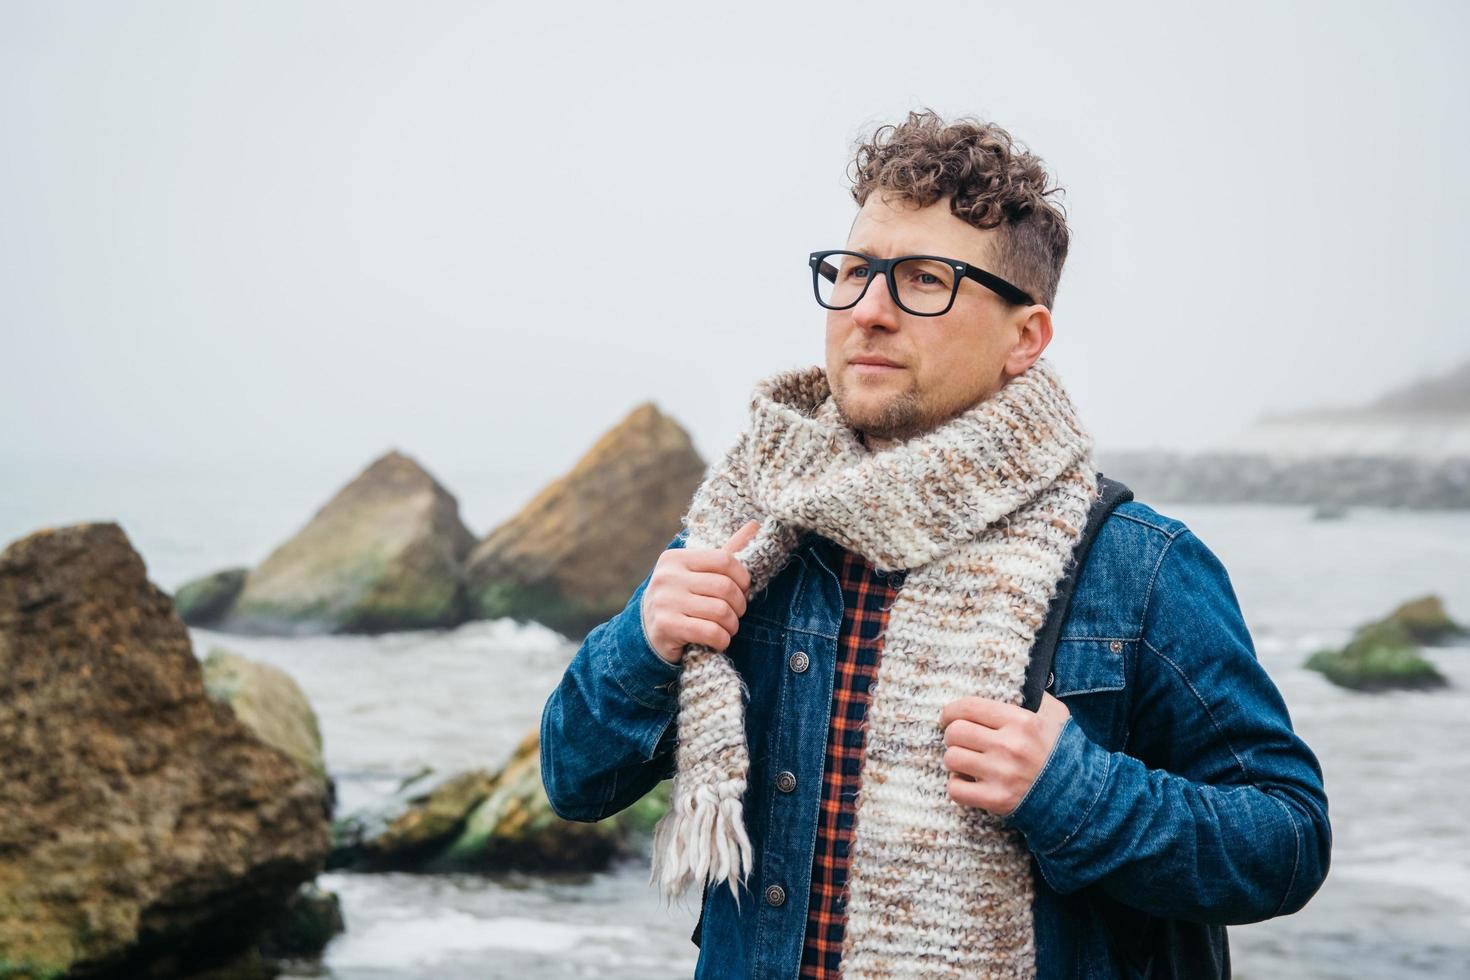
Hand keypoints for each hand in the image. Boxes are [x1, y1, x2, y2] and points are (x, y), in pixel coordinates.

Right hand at [641, 520, 759, 665]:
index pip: (724, 560)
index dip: (742, 578)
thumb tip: (755, 524)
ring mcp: (665, 602)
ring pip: (721, 612)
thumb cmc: (682, 597)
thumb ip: (726, 550)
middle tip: (736, 613)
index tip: (742, 590)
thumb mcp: (698, 572)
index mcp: (675, 558)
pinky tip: (718, 640)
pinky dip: (722, 640)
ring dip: (732, 625)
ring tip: (728, 628)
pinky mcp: (666, 627)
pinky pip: (711, 632)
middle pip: (725, 588)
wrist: (646, 633)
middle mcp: (668, 577)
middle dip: (739, 605)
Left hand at [938, 691, 1071, 815]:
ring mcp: (1002, 775)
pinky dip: (958, 786)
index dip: (951, 711)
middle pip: (955, 733)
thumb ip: (1033, 696)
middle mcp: (1009, 746)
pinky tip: (970, 782)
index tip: (948, 718)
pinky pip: (956, 789)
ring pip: (952, 759)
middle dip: (952, 736)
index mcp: (1021, 721)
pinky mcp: (997, 800)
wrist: (1081, 795)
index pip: (968, 707)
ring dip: (955, 760)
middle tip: (960, 741)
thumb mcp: (1055, 714)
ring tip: (967, 761)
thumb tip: (1012, 680)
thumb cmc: (1064, 751)